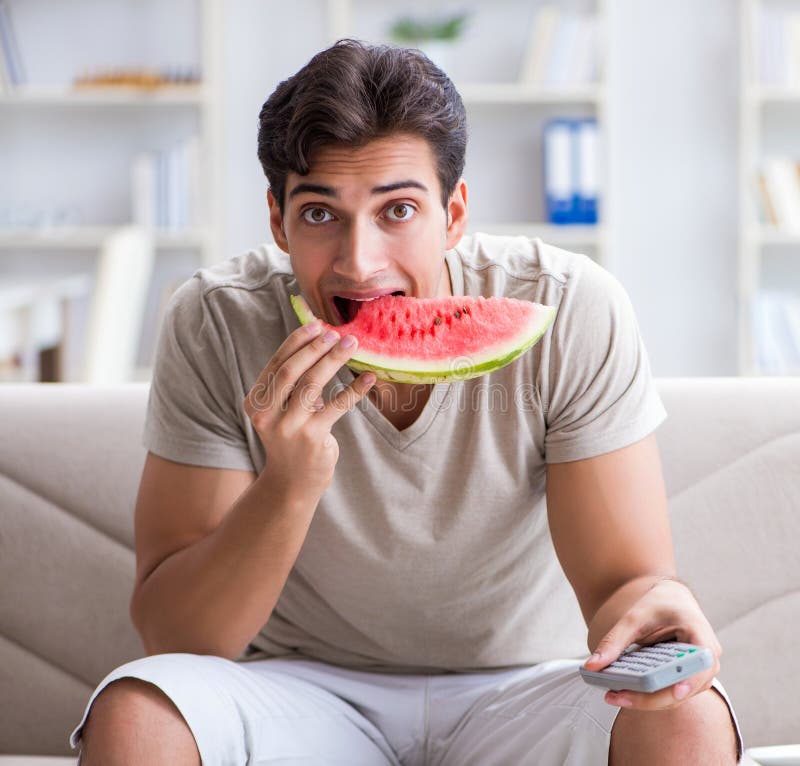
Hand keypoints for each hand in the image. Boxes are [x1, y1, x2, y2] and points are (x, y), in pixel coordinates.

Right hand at [244, 321, 374, 497]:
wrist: (293, 482)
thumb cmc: (292, 437)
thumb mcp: (282, 410)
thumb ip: (292, 383)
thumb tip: (320, 341)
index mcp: (256, 401)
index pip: (276, 363)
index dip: (297, 342)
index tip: (317, 325)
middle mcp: (267, 414)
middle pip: (291, 371)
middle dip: (315, 348)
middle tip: (337, 333)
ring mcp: (288, 427)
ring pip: (312, 385)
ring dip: (334, 360)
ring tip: (352, 345)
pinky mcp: (312, 437)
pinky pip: (337, 406)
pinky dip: (354, 389)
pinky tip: (368, 378)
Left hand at [583, 578, 721, 710]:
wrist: (671, 600)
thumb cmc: (658, 605)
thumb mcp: (634, 617)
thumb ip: (614, 641)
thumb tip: (591, 666)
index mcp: (700, 636)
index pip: (702, 663)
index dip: (690, 679)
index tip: (674, 691)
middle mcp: (706, 660)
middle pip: (685, 688)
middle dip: (652, 697)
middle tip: (618, 696)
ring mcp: (699, 673)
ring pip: (677, 697)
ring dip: (648, 701)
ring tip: (614, 696)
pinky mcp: (687, 680)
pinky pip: (670, 694)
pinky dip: (649, 696)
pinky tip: (623, 694)